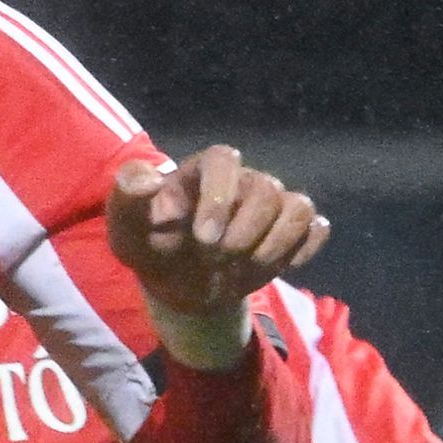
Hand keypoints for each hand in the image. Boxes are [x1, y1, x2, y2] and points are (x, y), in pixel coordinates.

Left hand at [105, 147, 328, 369]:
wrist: (176, 283)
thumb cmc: (151, 245)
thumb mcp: (126, 228)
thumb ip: (127, 199)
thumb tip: (147, 180)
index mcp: (201, 172)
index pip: (223, 158)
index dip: (219, 195)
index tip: (203, 236)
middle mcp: (242, 182)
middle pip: (267, 188)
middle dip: (244, 230)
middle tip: (215, 257)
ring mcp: (270, 206)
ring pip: (299, 206)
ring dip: (274, 243)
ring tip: (240, 265)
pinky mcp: (291, 231)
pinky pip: (316, 228)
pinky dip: (302, 248)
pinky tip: (273, 266)